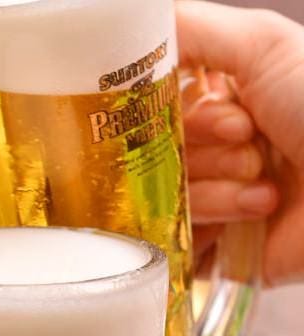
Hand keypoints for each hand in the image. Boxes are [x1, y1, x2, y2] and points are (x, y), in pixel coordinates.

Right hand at [177, 1, 303, 285]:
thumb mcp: (262, 45)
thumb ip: (190, 28)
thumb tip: (132, 23)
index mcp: (218, 105)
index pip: (158, 114)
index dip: (185, 118)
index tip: (233, 120)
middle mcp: (210, 154)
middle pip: (158, 158)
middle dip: (207, 155)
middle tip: (253, 146)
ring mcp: (210, 202)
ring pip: (166, 200)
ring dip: (219, 192)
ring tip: (267, 189)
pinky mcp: (211, 248)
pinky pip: (174, 240)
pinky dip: (213, 227)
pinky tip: (252, 219)